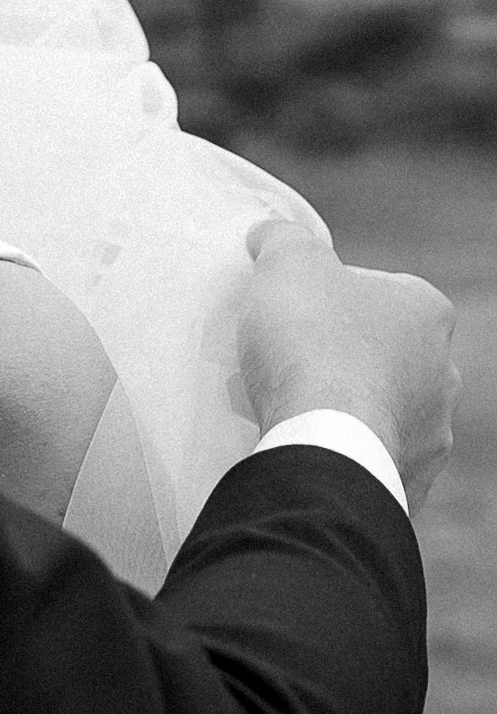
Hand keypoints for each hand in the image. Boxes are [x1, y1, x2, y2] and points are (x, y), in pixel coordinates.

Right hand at [240, 220, 459, 514]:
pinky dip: (348, 457)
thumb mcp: (287, 263)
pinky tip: (311, 452)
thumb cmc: (312, 342)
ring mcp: (433, 434)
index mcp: (428, 312)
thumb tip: (269, 231)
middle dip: (344, 359)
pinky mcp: (413, 482)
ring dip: (349, 412)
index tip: (293, 314)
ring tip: (293, 415)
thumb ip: (281, 239)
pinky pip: (375, 463)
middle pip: (384, 356)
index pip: (379, 292)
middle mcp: (445, 372)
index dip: (330, 299)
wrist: (323, 441)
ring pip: (384, 414)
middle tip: (288, 365)